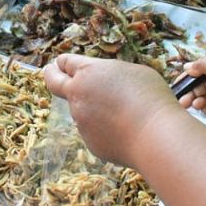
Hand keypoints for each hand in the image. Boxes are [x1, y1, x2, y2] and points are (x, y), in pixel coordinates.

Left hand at [44, 54, 179, 167]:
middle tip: (51, 71)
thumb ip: (110, 74)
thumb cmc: (150, 98)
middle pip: (54, 82)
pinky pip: (94, 132)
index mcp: (88, 73)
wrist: (155, 136)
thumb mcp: (133, 72)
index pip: (66, 63)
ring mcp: (81, 120)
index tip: (60, 63)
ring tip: (123, 113)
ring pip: (81, 110)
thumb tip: (104, 83)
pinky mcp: (89, 142)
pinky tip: (126, 130)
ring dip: (93, 109)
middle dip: (51, 74)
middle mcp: (78, 95)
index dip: (63, 62)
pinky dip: (105, 130)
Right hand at [177, 50, 205, 117]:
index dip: (189, 77)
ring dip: (199, 100)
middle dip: (192, 91)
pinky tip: (202, 109)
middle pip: (203, 84)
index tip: (177, 85)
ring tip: (193, 105)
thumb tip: (187, 67)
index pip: (201, 68)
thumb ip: (202, 66)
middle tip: (182, 100)